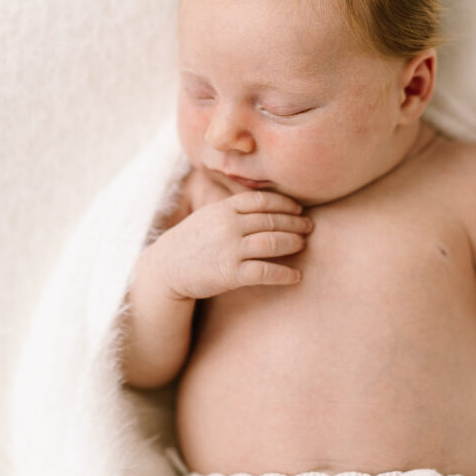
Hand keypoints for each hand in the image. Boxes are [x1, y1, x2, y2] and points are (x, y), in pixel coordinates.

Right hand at [152, 190, 311, 299]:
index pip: (262, 199)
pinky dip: (284, 274)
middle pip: (271, 220)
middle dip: (294, 223)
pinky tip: (296, 276)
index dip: (284, 203)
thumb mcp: (209, 215)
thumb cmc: (192, 241)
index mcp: (223, 209)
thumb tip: (265, 203)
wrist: (166, 268)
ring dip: (292, 243)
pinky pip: (264, 272)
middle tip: (309, 227)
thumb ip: (233, 208)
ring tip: (303, 244)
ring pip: (271, 242)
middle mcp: (228, 225)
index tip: (298, 209)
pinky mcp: (230, 273)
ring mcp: (229, 249)